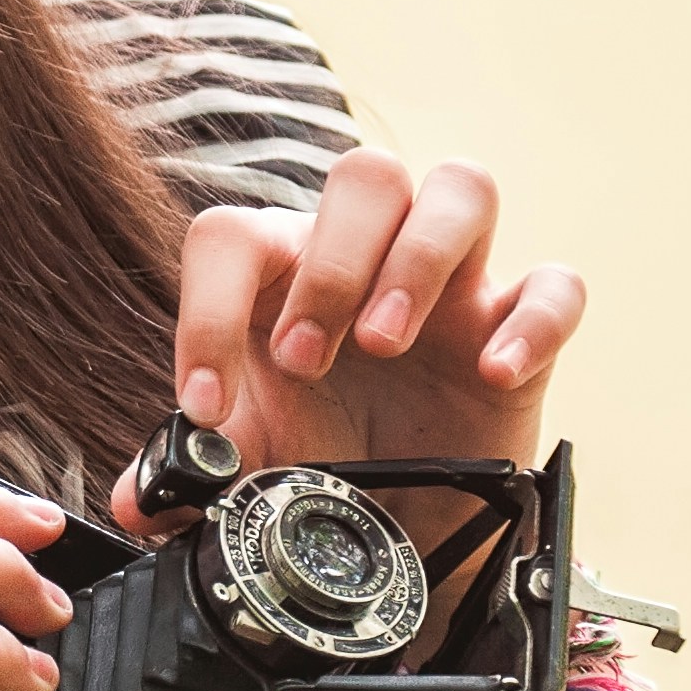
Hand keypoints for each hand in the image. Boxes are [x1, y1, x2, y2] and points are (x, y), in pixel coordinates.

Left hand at [134, 149, 585, 522]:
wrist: (408, 516)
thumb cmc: (324, 453)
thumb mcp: (252, 462)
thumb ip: (185, 474)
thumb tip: (136, 503)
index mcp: (285, 272)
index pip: (235, 235)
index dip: (209, 310)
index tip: (206, 406)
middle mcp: (373, 255)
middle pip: (365, 175)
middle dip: (331, 263)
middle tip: (308, 359)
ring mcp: (456, 283)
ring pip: (464, 188)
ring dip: (420, 259)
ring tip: (386, 344)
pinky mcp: (519, 327)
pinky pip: (555, 284)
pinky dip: (533, 319)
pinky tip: (493, 372)